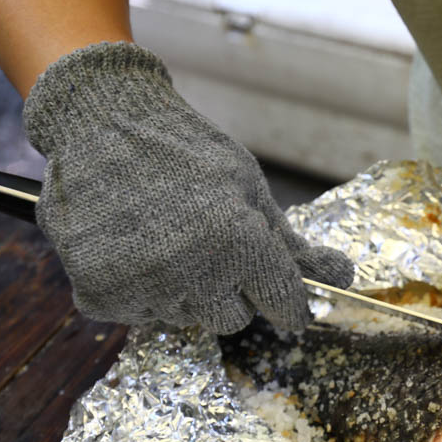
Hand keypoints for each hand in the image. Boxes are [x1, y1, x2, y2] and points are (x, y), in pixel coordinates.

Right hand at [24, 42, 352, 333]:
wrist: (101, 121)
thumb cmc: (186, 152)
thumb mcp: (250, 189)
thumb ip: (293, 245)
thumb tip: (342, 278)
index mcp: (237, 241)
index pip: (283, 303)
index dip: (289, 304)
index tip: (288, 305)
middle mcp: (192, 272)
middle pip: (231, 320)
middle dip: (228, 291)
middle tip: (208, 246)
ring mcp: (142, 286)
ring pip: (184, 318)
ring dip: (182, 290)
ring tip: (163, 237)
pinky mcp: (99, 295)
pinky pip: (139, 314)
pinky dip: (139, 290)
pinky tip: (132, 247)